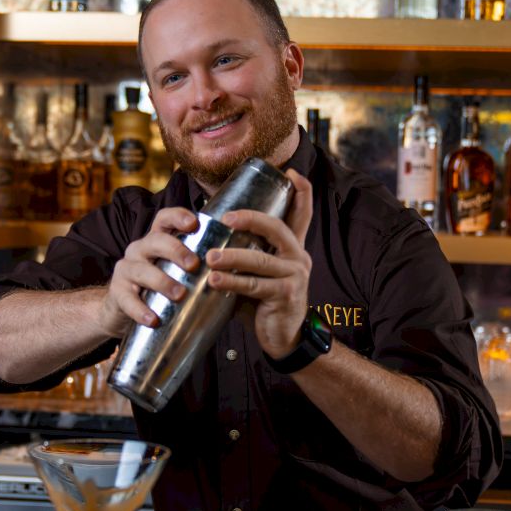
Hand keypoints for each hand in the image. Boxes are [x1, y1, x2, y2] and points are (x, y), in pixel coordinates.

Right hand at [98, 207, 200, 336]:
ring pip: (142, 270)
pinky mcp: (117, 292)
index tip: (194, 223)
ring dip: (162, 282)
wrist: (122, 310)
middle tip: (194, 265)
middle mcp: (139, 249)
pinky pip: (128, 299)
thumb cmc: (158, 289)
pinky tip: (154, 319)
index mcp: (156, 241)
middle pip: (155, 241)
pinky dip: (141, 310)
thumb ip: (197, 268)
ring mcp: (126, 270)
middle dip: (176, 250)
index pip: (164, 219)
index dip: (178, 217)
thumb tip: (236, 269)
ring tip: (179, 295)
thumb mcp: (175, 272)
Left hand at [206, 169, 313, 358]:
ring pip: (261, 259)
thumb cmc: (263, 303)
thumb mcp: (257, 274)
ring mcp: (295, 275)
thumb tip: (208, 237)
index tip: (292, 172)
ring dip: (232, 257)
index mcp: (292, 248)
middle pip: (277, 228)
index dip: (301, 192)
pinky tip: (214, 281)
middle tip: (225, 218)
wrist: (282, 338)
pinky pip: (255, 285)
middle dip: (251, 219)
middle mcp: (298, 257)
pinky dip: (232, 282)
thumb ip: (245, 255)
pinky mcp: (286, 295)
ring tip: (210, 257)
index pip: (301, 214)